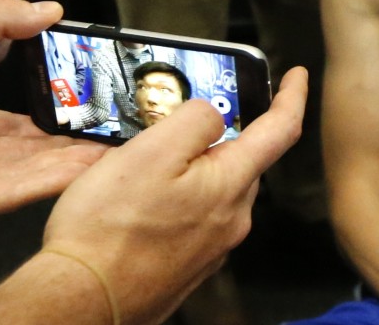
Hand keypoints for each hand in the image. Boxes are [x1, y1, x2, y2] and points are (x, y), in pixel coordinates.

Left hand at [0, 0, 107, 241]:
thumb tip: (51, 8)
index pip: (9, 120)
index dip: (48, 113)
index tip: (86, 106)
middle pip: (22, 149)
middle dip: (66, 141)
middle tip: (110, 132)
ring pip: (24, 172)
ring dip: (67, 161)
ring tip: (112, 149)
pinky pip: (9, 194)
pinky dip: (48, 182)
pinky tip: (83, 167)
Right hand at [41, 67, 306, 322]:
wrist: (82, 301)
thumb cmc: (109, 229)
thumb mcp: (151, 151)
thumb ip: (194, 120)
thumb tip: (214, 113)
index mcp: (231, 184)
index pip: (281, 130)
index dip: (292, 97)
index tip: (296, 76)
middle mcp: (232, 219)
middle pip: (243, 161)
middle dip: (223, 139)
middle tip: (182, 125)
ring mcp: (213, 246)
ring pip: (217, 190)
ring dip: (196, 171)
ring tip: (150, 167)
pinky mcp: (189, 265)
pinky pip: (196, 218)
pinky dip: (180, 201)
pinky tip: (144, 204)